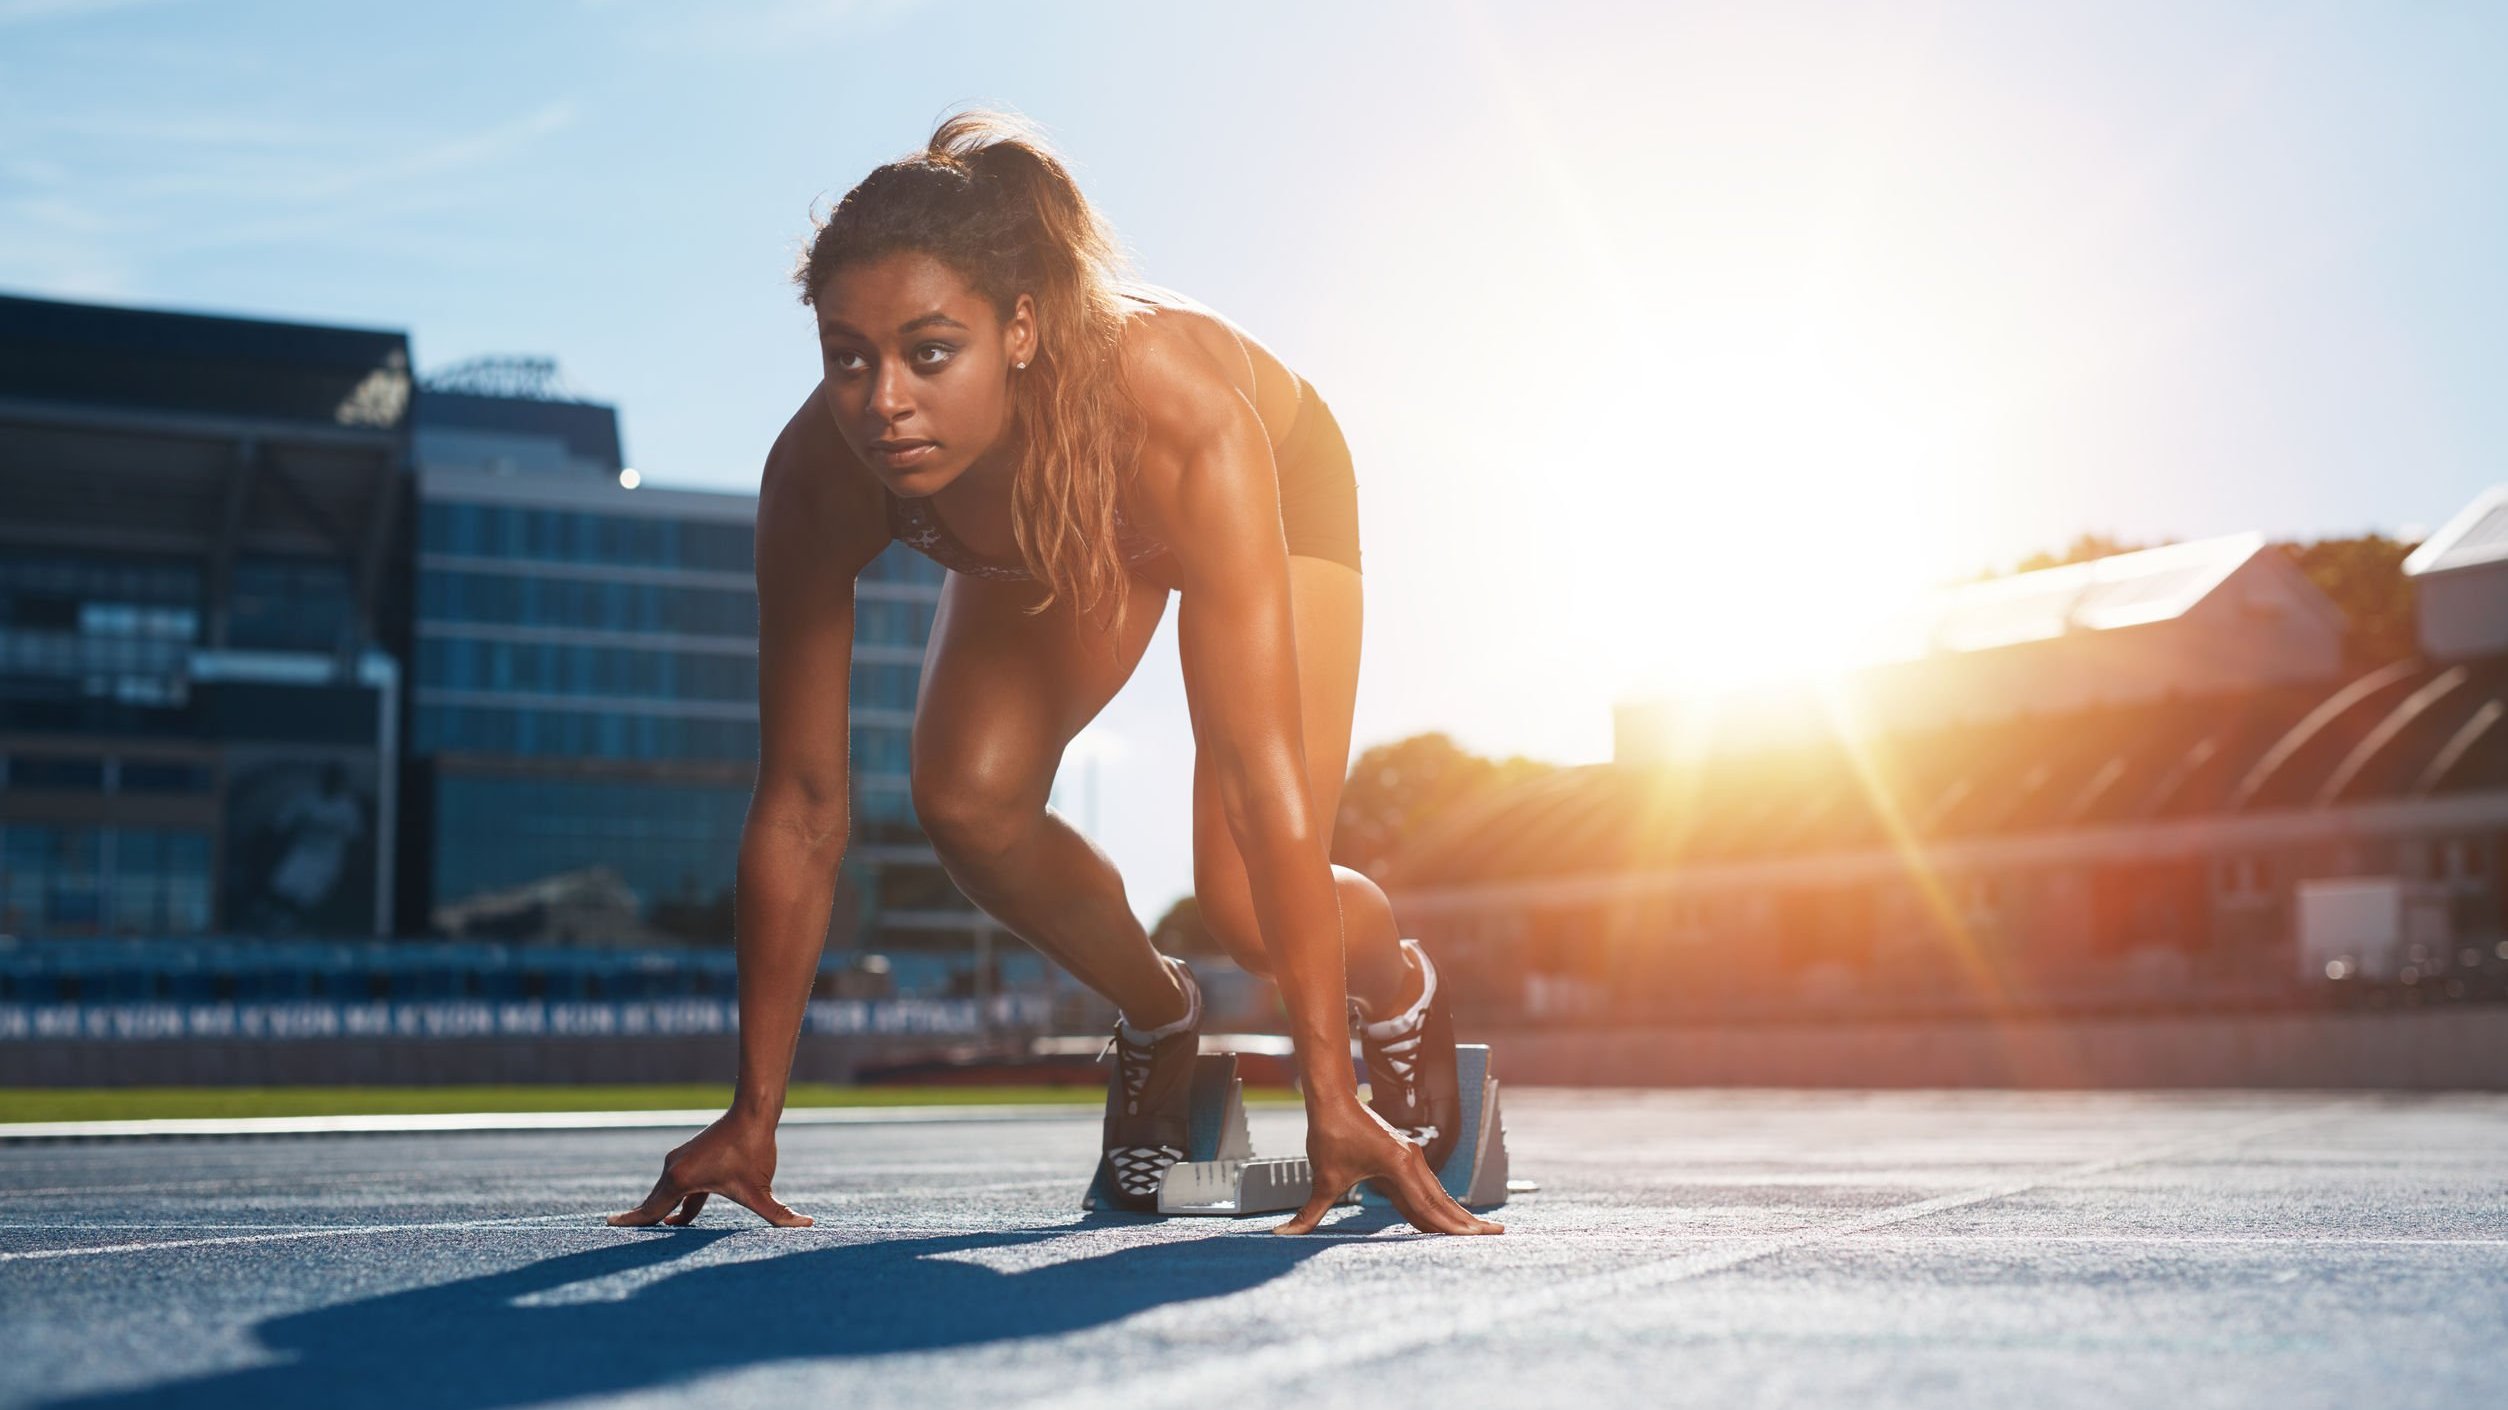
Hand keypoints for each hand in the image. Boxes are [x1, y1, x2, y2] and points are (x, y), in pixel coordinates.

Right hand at [607, 1112, 811, 1227]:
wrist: (753, 1111)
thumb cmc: (755, 1151)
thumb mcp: (761, 1190)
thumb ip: (778, 1215)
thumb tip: (807, 1226)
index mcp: (682, 1181)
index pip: (652, 1211)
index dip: (631, 1222)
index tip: (607, 1225)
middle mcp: (673, 1169)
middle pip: (653, 1205)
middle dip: (642, 1223)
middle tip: (615, 1233)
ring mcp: (679, 1161)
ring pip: (666, 1196)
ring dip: (662, 1216)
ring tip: (650, 1235)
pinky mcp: (689, 1158)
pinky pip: (678, 1188)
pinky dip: (678, 1204)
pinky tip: (680, 1220)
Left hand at [1274, 1097, 1503, 1235]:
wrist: (1333, 1099)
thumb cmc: (1330, 1134)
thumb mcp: (1323, 1179)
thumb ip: (1310, 1213)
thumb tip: (1284, 1236)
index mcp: (1399, 1167)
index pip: (1427, 1205)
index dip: (1449, 1227)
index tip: (1472, 1240)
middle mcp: (1412, 1161)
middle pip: (1442, 1201)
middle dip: (1466, 1222)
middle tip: (1495, 1235)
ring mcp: (1410, 1158)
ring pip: (1435, 1194)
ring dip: (1454, 1214)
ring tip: (1479, 1231)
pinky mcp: (1403, 1158)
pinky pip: (1424, 1187)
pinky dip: (1435, 1205)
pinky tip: (1441, 1219)